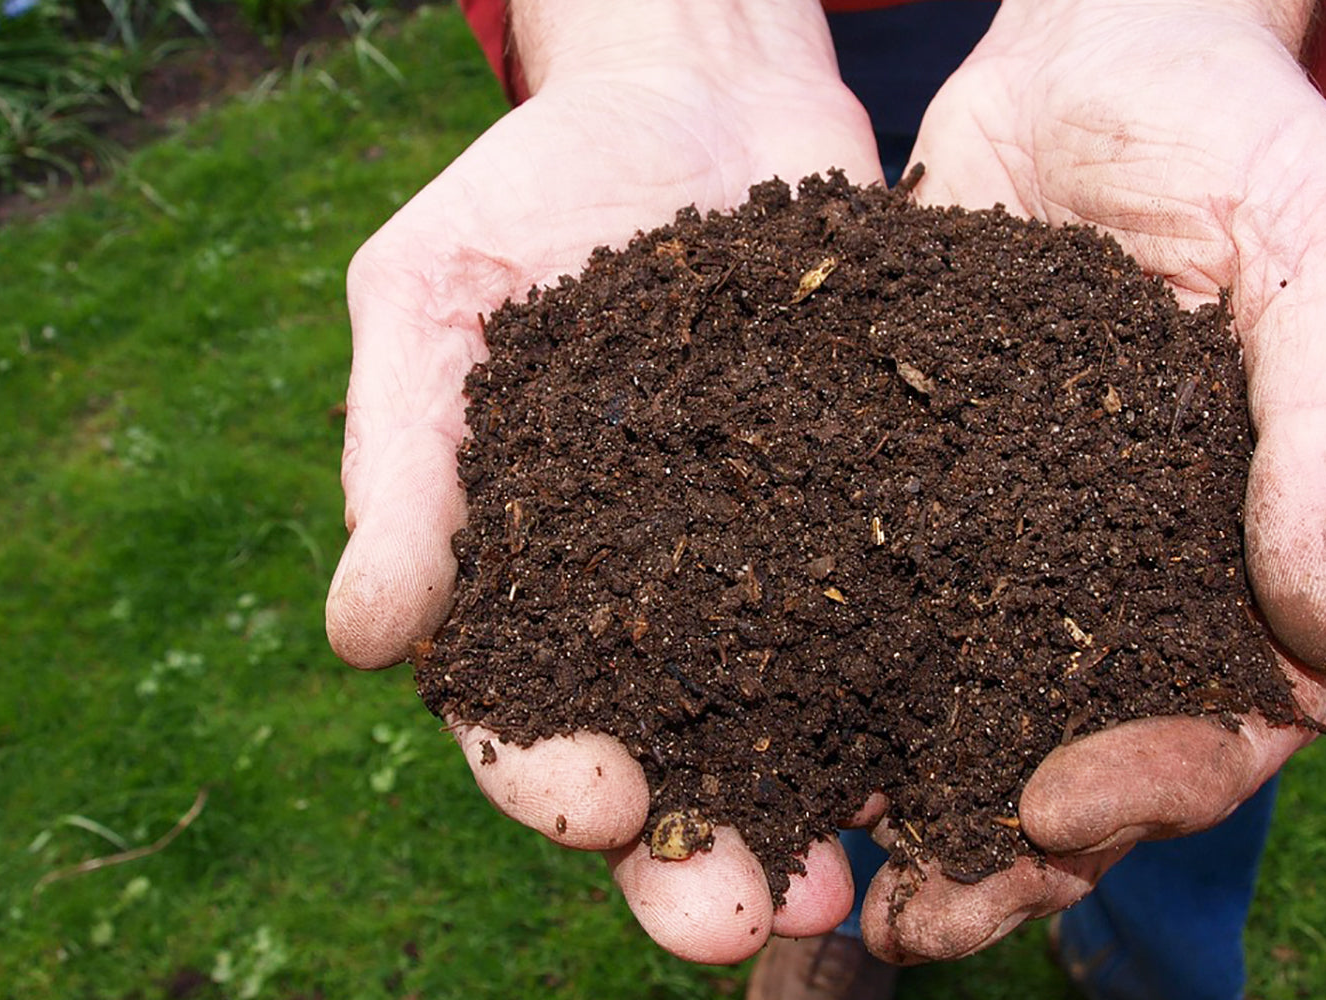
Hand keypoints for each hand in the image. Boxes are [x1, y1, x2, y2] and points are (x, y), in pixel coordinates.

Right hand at [324, 0, 883, 963]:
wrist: (696, 92)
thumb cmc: (532, 189)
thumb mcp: (431, 296)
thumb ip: (400, 461)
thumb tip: (361, 639)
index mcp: (527, 580)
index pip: (520, 715)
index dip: (548, 776)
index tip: (592, 805)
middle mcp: (652, 605)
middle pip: (666, 764)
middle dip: (691, 859)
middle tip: (733, 925)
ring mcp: (772, 570)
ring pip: (791, 730)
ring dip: (816, 820)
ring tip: (855, 891)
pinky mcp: (875, 520)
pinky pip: (902, 623)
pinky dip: (926, 698)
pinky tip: (963, 752)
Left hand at [860, 0, 1325, 961]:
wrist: (1092, 43)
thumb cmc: (1238, 135)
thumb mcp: (1325, 255)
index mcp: (1248, 551)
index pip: (1227, 720)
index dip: (1154, 784)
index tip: (1056, 807)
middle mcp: (1126, 573)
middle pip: (1079, 755)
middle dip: (1005, 848)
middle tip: (916, 916)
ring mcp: (1014, 542)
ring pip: (963, 709)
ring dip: (898, 801)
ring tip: (817, 874)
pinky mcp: (908, 490)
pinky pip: (867, 605)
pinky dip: (818, 679)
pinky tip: (749, 733)